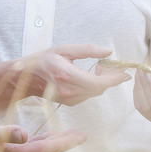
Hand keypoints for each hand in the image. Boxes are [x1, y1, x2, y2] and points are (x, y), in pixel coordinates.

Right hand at [0, 121, 85, 151]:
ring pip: (38, 150)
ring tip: (68, 134)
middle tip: (81, 134)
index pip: (46, 150)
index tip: (81, 136)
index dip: (65, 143)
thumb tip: (23, 133)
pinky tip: (44, 136)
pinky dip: (39, 142)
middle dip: (64, 143)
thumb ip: (4, 134)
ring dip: (53, 142)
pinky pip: (27, 149)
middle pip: (46, 151)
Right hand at [11, 44, 130, 105]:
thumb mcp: (64, 49)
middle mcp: (68, 90)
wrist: (25, 77)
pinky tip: (88, 77)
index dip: (114, 79)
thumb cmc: (44, 60)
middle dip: (110, 78)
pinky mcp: (69, 103)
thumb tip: (108, 52)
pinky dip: (93, 86)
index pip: (98, 82)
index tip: (125, 73)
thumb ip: (88, 50)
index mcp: (67, 75)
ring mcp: (68, 99)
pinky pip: (88, 95)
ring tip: (98, 69)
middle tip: (110, 66)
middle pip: (100, 88)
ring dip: (101, 82)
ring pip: (95, 92)